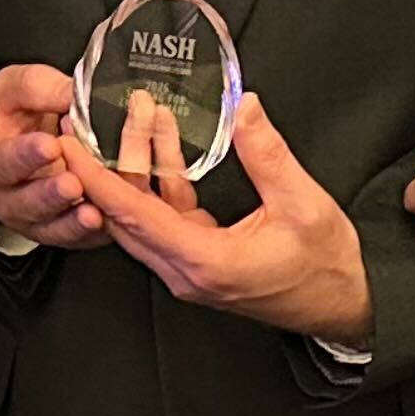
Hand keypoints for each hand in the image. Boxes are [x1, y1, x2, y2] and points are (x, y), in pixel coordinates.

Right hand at [0, 62, 113, 250]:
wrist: (30, 137)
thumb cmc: (19, 114)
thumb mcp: (19, 88)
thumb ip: (41, 87)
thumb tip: (74, 93)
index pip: (4, 160)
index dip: (26, 155)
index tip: (49, 145)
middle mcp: (8, 195)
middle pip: (26, 202)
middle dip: (50, 195)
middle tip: (72, 183)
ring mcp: (34, 218)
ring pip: (51, 227)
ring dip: (72, 220)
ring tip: (92, 212)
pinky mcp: (61, 231)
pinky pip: (75, 238)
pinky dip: (92, 233)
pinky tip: (106, 223)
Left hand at [82, 93, 371, 343]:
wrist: (345, 307)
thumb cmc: (326, 267)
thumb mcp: (303, 203)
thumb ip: (267, 154)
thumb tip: (244, 108)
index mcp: (205, 261)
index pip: (132, 214)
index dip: (94, 176)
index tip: (69, 145)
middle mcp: (186, 271)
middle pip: (127, 214)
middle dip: (107, 161)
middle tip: (92, 119)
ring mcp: (190, 270)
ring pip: (144, 216)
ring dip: (139, 165)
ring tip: (144, 115)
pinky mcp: (200, 262)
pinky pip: (166, 219)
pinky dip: (162, 181)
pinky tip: (168, 144)